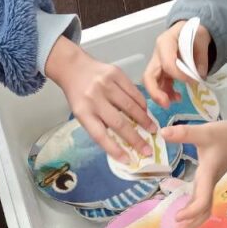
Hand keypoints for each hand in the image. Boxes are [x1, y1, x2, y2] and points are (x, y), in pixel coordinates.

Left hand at [46, 37, 155, 159]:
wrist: (74, 67)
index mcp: (83, 112)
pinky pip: (133, 92)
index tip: (128, 160)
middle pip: (118, 123)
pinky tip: (145, 112)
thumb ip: (99, 126)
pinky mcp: (116, 73)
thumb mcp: (82, 113)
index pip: (100, 135)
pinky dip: (141, 104)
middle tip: (147, 150)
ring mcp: (106, 85)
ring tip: (152, 130)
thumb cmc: (79, 95)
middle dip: (135, 139)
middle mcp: (94, 98)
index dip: (115, 149)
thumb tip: (122, 144)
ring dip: (143, 121)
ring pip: (130, 107)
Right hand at [144, 20, 211, 108]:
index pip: (167, 64)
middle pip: (149, 76)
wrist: (189, 31)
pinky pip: (160, 86)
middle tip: (166, 104)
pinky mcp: (161, 73)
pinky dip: (167, 94)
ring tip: (178, 99)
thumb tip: (199, 75)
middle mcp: (157, 54)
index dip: (179, 76)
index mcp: (165, 42)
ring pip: (152, 84)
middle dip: (156, 92)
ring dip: (162, 95)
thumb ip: (202, 56)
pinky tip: (178, 97)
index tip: (193, 81)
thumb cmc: (193, 32)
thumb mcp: (201, 38)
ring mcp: (158, 64)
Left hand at [161, 120, 226, 227]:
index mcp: (208, 176)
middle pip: (203, 212)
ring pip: (204, 210)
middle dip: (191, 225)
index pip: (202, 200)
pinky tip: (185, 217)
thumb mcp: (205, 132)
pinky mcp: (210, 182)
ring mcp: (210, 184)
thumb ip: (185, 133)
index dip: (191, 212)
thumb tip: (162, 132)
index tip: (177, 217)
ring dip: (193, 223)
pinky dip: (194, 213)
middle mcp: (209, 184)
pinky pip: (203, 202)